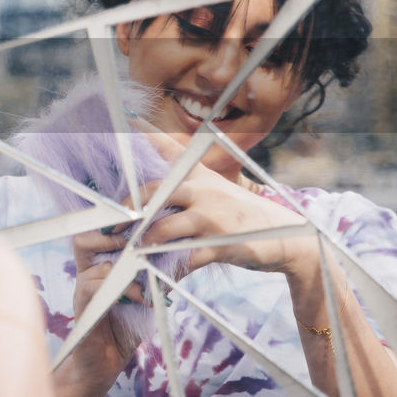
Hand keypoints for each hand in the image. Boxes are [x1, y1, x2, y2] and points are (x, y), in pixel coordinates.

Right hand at [64, 226, 146, 379]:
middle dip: (112, 236)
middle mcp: (86, 275)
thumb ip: (156, 275)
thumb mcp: (145, 297)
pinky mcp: (82, 309)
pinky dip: (125, 291)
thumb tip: (185, 254)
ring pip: (97, 264)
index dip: (113, 224)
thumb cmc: (124, 329)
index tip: (141, 221)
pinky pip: (96, 288)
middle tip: (138, 241)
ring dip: (126, 267)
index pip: (97, 234)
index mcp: (98, 267)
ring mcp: (82, 291)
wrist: (102, 365)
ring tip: (146, 273)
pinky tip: (142, 299)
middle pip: (84, 240)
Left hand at [120, 123, 315, 275]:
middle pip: (154, 191)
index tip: (124, 118)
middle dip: (129, 209)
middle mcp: (203, 190)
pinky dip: (166, 270)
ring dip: (142, 245)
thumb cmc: (240, 215)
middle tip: (109, 227)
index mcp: (199, 175)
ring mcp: (212, 217)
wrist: (287, 237)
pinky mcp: (220, 244)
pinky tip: (155, 278)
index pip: (167, 147)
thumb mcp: (216, 190)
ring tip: (130, 254)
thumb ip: (185, 185)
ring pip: (162, 229)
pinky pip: (183, 259)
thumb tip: (149, 187)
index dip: (144, 133)